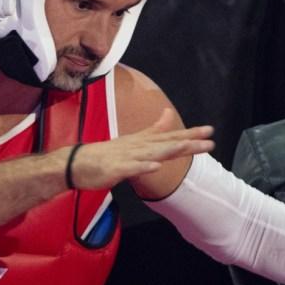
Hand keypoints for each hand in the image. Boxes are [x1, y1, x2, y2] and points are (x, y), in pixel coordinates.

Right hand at [69, 108, 211, 189]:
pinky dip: (143, 167)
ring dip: (168, 150)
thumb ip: (152, 131)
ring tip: (185, 147)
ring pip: (151, 153)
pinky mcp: (114, 169)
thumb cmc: (105, 155)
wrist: (75, 163)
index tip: (209, 131)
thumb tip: (168, 115)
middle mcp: (136, 146)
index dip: (189, 135)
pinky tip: (155, 166)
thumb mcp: (132, 142)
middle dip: (187, 141)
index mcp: (141, 142)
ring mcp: (126, 157)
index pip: (169, 137)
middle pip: (165, 143)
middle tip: (209, 138)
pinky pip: (131, 168)